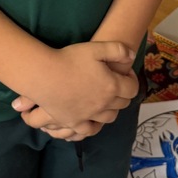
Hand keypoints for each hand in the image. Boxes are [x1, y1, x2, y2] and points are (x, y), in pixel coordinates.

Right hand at [10, 41, 136, 130]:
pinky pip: (90, 130)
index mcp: (112, 86)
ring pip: (109, 118)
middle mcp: (104, 104)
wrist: (44, 74)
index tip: (124, 73)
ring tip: (105, 100)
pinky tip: (92, 119)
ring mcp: (89, 115)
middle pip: (122, 104)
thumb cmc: (70, 59)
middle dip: (122, 94)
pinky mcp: (75, 122)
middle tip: (115, 84)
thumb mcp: (96, 48)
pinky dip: (95, 125)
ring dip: (111, 109)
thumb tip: (132, 56)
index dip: (131, 79)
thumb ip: (118, 50)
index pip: (132, 88)